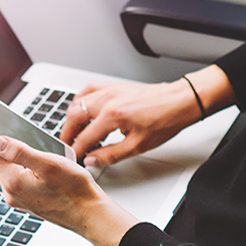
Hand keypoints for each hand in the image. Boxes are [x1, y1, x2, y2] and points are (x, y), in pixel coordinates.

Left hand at [0, 135, 139, 245]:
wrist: (90, 215)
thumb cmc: (75, 190)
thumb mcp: (48, 163)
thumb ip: (19, 151)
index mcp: (12, 181)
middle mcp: (11, 192)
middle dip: (2, 145)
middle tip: (9, 127)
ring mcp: (19, 199)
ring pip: (10, 170)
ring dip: (16, 157)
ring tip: (34, 149)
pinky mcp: (29, 202)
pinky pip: (20, 179)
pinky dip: (25, 169)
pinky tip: (41, 166)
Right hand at [57, 80, 196, 166]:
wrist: (179, 102)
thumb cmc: (164, 121)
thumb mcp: (138, 146)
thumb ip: (110, 155)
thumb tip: (91, 159)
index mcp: (112, 116)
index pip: (84, 137)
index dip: (76, 150)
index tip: (73, 158)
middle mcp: (107, 100)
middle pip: (73, 117)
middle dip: (66, 134)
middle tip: (67, 146)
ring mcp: (109, 90)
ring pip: (77, 102)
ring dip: (71, 118)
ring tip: (73, 132)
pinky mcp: (113, 86)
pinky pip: (88, 90)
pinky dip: (80, 101)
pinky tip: (81, 110)